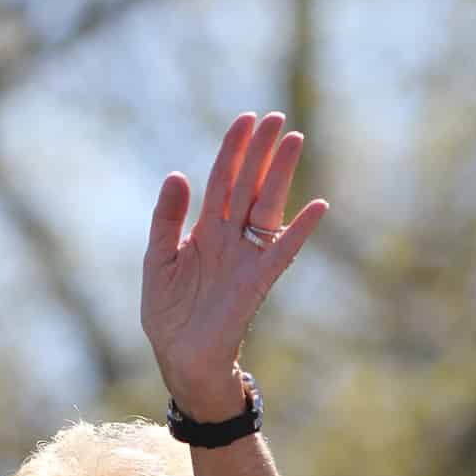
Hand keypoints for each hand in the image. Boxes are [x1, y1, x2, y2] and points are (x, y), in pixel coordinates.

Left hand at [142, 111, 328, 417]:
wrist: (180, 356)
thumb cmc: (168, 312)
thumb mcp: (159, 260)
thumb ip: (166, 219)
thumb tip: (177, 174)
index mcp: (204, 230)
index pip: (222, 180)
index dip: (232, 151)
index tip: (245, 120)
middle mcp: (229, 238)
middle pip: (248, 186)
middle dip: (260, 153)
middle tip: (275, 118)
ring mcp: (246, 257)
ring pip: (267, 207)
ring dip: (280, 175)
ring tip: (294, 141)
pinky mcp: (257, 282)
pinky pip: (282, 252)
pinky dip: (299, 231)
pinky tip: (316, 206)